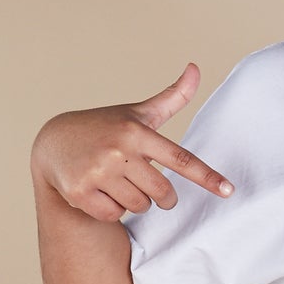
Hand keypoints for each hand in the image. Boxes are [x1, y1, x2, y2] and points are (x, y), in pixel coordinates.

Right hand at [30, 64, 234, 221]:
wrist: (53, 142)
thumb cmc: (105, 127)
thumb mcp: (138, 113)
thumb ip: (172, 97)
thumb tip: (196, 67)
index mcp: (136, 132)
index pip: (180, 158)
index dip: (207, 176)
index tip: (229, 190)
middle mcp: (118, 151)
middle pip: (163, 193)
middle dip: (164, 197)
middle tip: (154, 189)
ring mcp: (97, 172)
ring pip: (140, 206)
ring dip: (135, 202)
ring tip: (118, 183)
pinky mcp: (81, 193)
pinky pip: (115, 215)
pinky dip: (113, 209)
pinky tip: (100, 191)